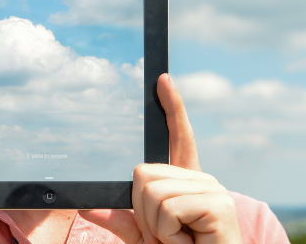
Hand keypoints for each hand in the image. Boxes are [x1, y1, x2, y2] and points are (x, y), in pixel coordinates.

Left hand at [80, 73, 240, 243]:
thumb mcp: (144, 238)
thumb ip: (120, 219)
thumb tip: (86, 205)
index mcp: (187, 182)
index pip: (178, 137)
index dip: (172, 107)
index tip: (161, 79)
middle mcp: (203, 179)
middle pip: (143, 174)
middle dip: (143, 212)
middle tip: (167, 235)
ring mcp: (213, 190)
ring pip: (151, 191)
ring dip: (155, 226)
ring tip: (179, 240)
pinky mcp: (218, 205)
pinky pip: (167, 208)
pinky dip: (167, 233)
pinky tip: (188, 241)